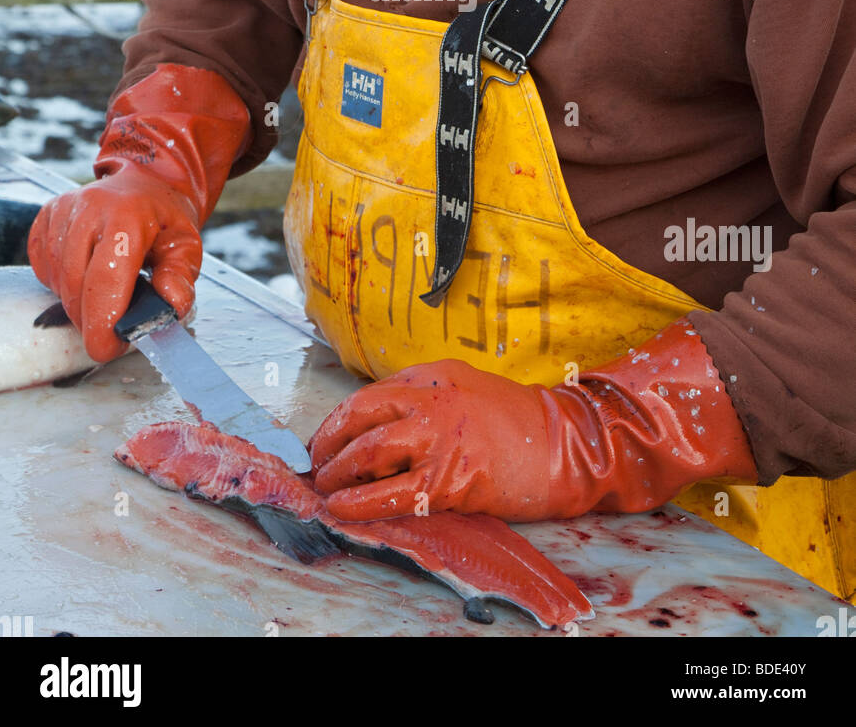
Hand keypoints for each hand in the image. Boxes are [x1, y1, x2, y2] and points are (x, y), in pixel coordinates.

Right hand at [27, 63, 249, 362]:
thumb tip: (169, 306)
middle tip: (112, 331)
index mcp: (128, 215)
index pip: (105, 279)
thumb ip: (180, 279)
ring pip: (58, 280)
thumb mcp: (187, 246)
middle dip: (92, 320)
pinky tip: (86, 275)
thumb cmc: (164, 218)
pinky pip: (44, 267)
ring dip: (78, 302)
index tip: (107, 348)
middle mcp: (90, 208)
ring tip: (105, 296)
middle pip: (77, 285)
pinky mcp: (46, 216)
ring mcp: (64, 210)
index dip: (102, 322)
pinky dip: (61, 283)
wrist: (145, 182)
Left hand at [309, 321, 758, 520]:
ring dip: (338, 471)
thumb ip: (429, 400)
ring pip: (369, 450)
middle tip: (315, 463)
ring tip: (325, 487)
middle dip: (328, 442)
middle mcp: (432, 398)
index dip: (340, 419)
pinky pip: (391, 491)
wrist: (568, 445)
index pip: (370, 395)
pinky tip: (344, 508)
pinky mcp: (450, 477)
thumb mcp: (469, 389)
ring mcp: (440, 436)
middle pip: (361, 416)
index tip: (325, 439)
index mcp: (435, 375)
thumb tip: (383, 426)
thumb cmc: (520, 422)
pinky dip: (360, 501)